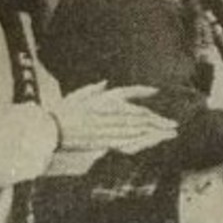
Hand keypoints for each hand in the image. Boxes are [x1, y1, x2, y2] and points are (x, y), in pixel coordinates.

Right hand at [50, 82, 177, 152]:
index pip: (127, 91)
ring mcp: (110, 125)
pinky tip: (154, 140)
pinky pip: (130, 139)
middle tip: (173, 123)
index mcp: (102, 98)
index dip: (142, 91)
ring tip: (170, 132)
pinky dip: (143, 139)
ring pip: (138, 126)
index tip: (155, 91)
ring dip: (156, 130)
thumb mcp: (76, 97)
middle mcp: (109, 110)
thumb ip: (93, 90)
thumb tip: (104, 83)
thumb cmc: (61, 113)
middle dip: (158, 120)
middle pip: (139, 114)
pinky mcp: (107, 140)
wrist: (50, 129)